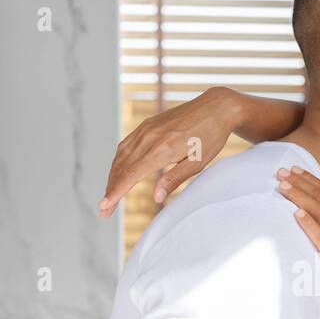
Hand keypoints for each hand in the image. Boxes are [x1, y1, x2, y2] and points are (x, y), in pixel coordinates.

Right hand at [99, 87, 240, 217]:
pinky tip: (118, 173)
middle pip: (121, 168)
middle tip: (104, 211)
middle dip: (110, 190)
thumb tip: (156, 198)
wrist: (215, 107)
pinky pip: (125, 145)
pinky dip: (118, 162)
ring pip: (120, 156)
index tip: (104, 206)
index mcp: (161, 149)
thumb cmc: (210, 137)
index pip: (130, 175)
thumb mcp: (197, 163)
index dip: (116, 192)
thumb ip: (174, 179)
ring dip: (112, 177)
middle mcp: (148, 138)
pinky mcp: (146, 125)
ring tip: (110, 196)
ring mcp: (145, 130)